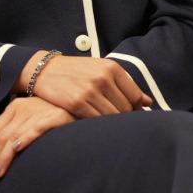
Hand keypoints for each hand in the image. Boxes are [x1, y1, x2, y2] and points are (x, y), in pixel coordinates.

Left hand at [0, 97, 73, 184]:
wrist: (74, 101)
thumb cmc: (51, 112)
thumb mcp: (29, 116)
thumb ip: (14, 127)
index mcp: (13, 108)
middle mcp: (21, 109)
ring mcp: (35, 113)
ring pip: (12, 137)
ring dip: (3, 157)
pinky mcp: (50, 118)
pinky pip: (34, 129)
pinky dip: (23, 139)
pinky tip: (15, 150)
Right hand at [22, 54, 151, 118]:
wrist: (44, 70)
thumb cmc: (76, 71)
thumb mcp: (100, 70)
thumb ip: (124, 85)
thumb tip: (148, 102)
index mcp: (111, 68)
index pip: (135, 97)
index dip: (134, 109)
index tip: (129, 114)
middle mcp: (103, 78)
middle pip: (125, 109)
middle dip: (122, 117)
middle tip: (113, 120)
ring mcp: (90, 91)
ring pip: (112, 117)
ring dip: (110, 123)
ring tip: (103, 122)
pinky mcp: (77, 103)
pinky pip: (96, 120)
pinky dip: (97, 124)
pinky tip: (91, 122)